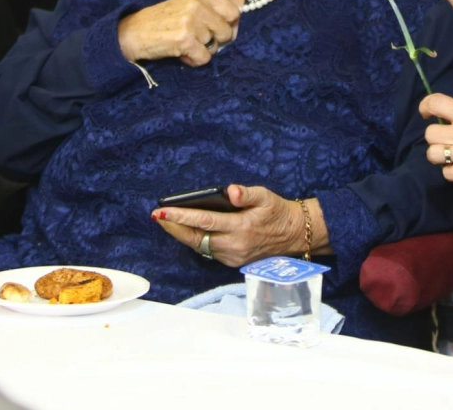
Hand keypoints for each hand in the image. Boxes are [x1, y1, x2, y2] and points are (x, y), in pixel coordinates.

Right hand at [117, 0, 239, 66]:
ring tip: (184, 46)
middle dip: (216, 42)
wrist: (132, 32)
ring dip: (201, 51)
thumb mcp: (184, 4)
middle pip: (227, 31)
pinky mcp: (185, 39)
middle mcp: (197, 6)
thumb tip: (234, 26)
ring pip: (215, 47)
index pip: (233, 10)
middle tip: (199, 42)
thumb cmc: (160, 21)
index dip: (230, 25)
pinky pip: (204, 58)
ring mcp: (191, 22)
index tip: (220, 32)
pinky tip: (182, 55)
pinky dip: (194, 61)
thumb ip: (208, 8)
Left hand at [151, 185, 322, 267]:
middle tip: (157, 216)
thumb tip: (230, 190)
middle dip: (174, 228)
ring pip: (200, 247)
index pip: (204, 222)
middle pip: (195, 239)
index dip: (181, 217)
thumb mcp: (266, 196)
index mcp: (241, 228)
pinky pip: (208, 251)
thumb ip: (247, 193)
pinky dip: (196, 240)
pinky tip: (187, 230)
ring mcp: (233, 256)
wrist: (294, 235)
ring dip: (183, 235)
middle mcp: (234, 246)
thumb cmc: (278, 212)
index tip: (162, 211)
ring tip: (167, 221)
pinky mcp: (233, 262)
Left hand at [421, 92, 452, 185]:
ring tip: (451, 153)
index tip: (426, 112)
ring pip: (432, 154)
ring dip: (439, 154)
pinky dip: (451, 170)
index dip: (426, 106)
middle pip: (430, 134)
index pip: (436, 103)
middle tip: (447, 137)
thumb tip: (445, 117)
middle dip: (436, 135)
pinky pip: (446, 174)